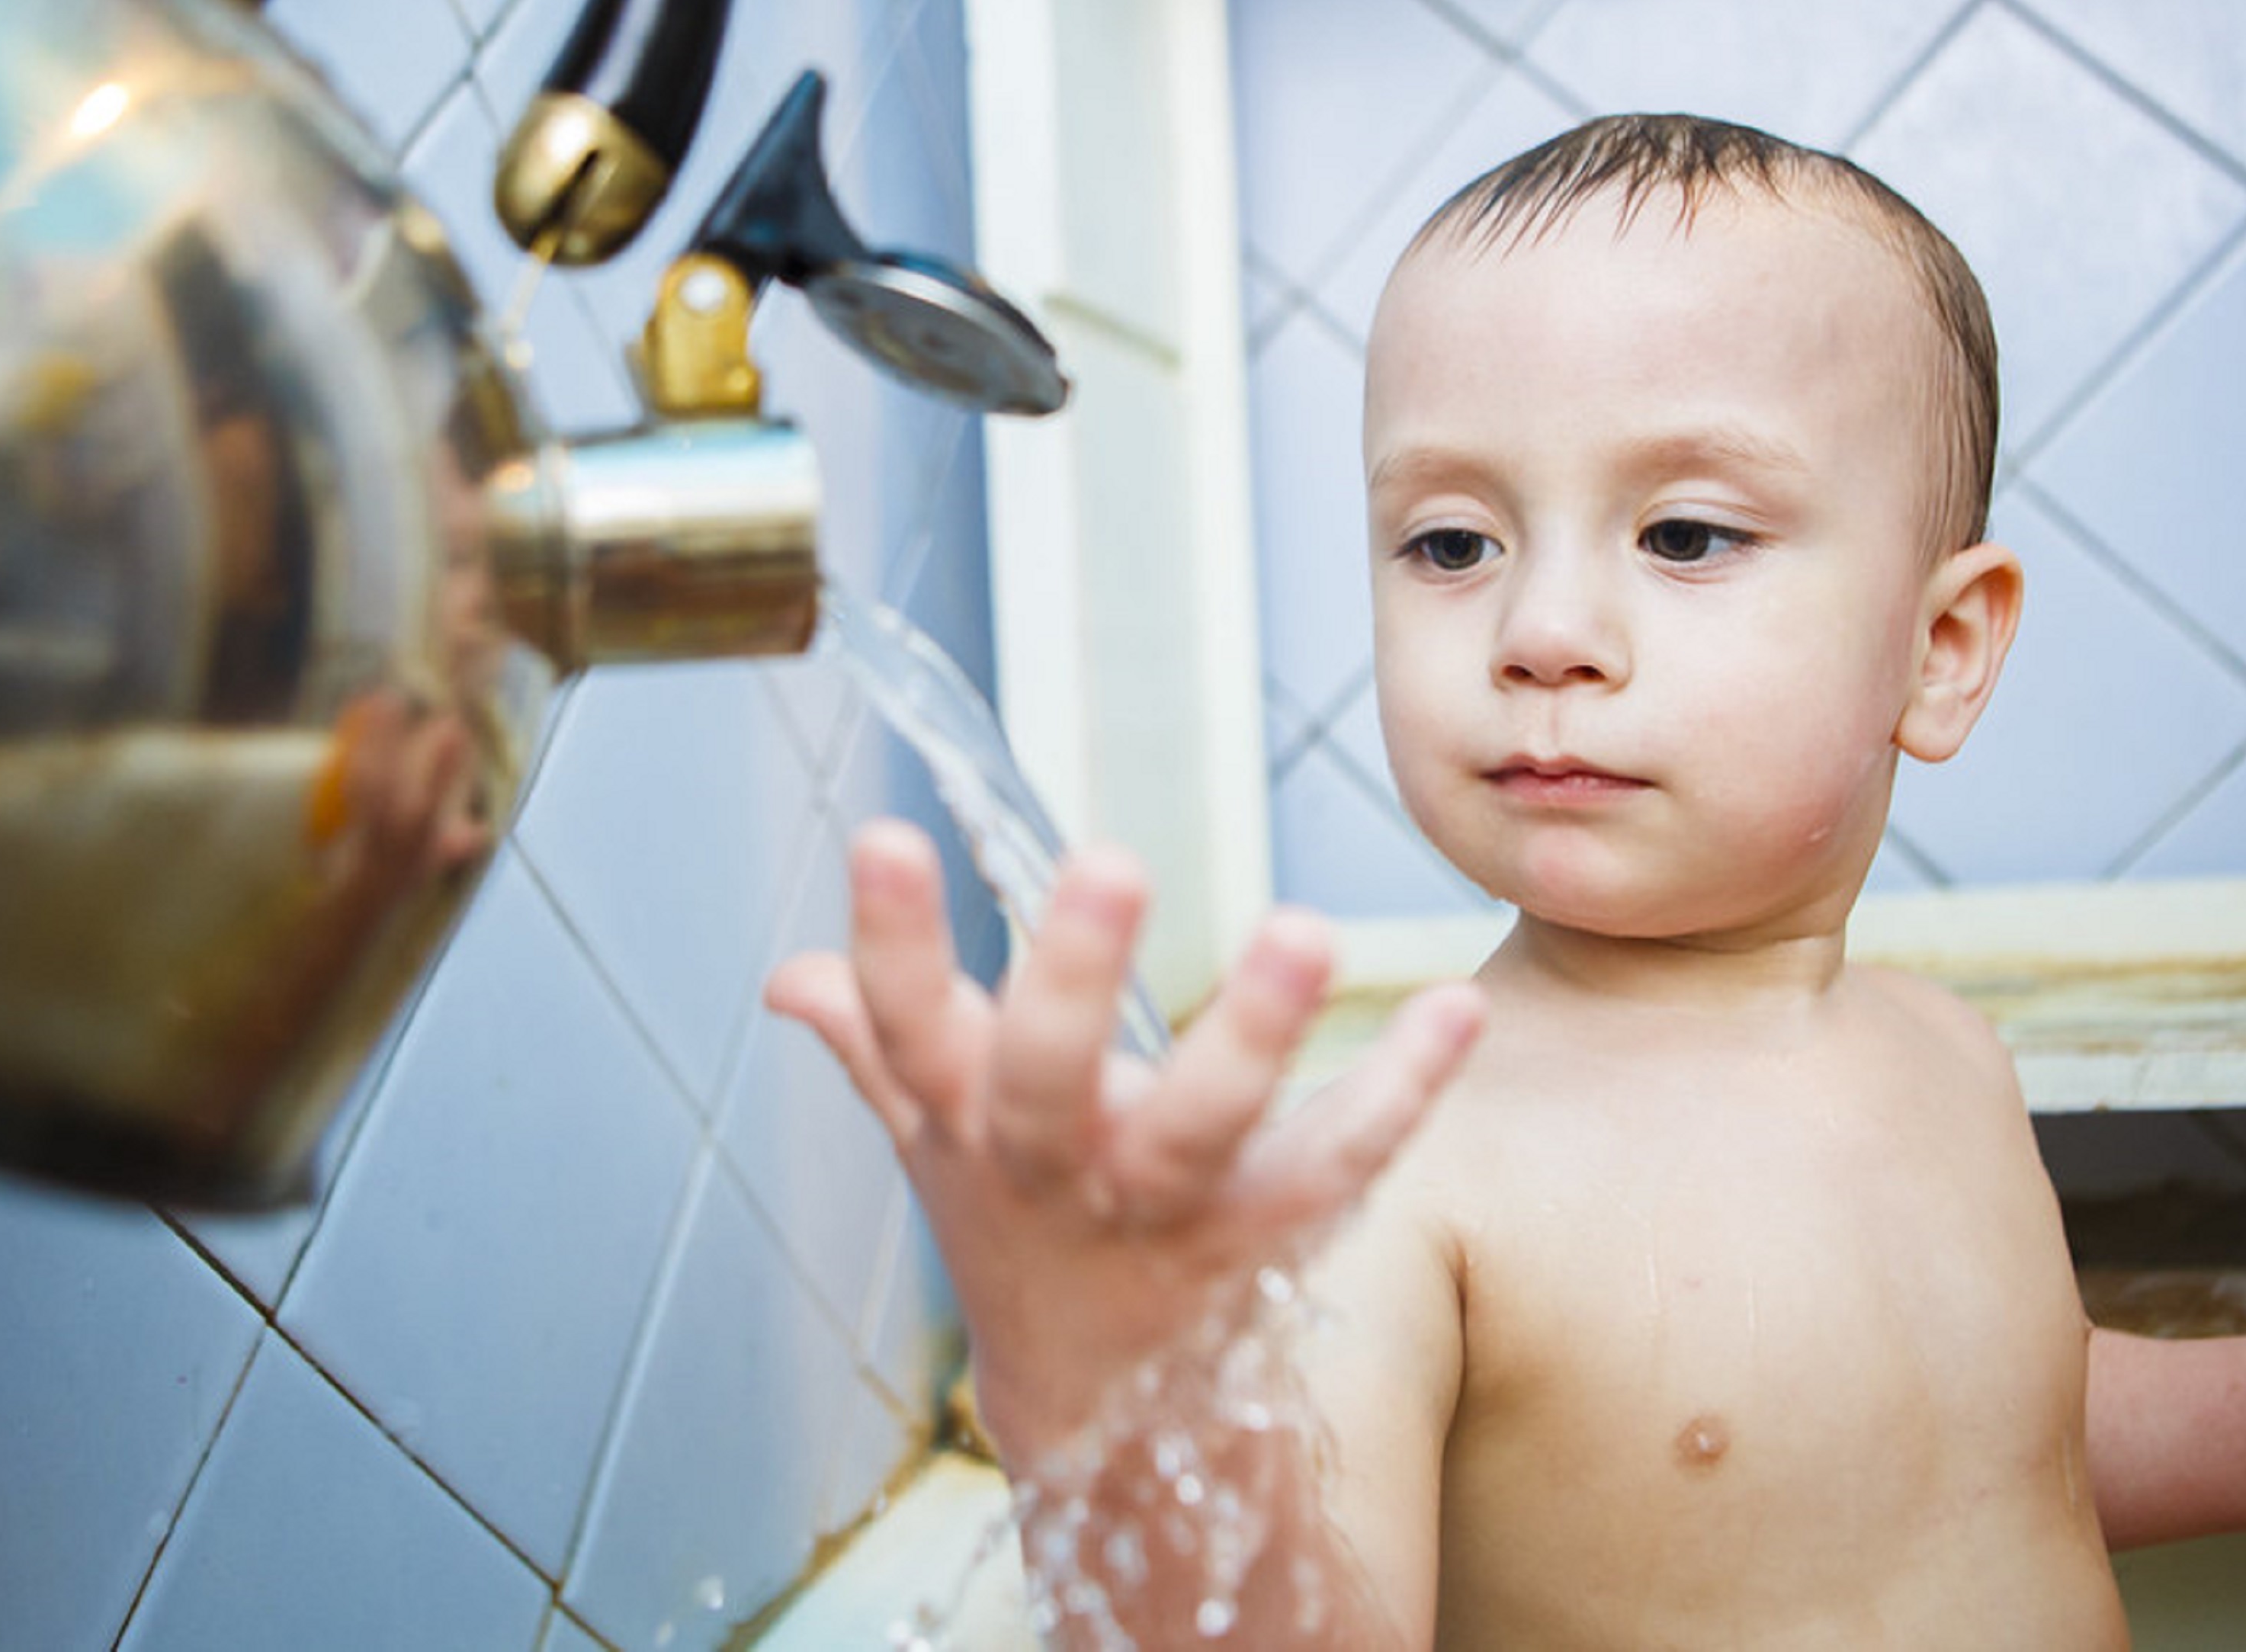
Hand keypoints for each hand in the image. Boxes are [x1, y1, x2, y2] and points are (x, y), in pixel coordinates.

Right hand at [763, 819, 1484, 1468]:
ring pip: (1202, 1131)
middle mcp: (1051, 1168)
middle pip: (1048, 1081)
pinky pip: (1333, 1165)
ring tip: (1307, 928)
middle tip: (1110, 862)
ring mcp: (1158, 1210)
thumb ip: (873, 1041)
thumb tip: (788, 977)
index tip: (887, 833)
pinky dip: (1401, 1089)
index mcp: (962, 1120)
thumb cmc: (1018, 1224)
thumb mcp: (932, 1135)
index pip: (907, 1024)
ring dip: (1253, 1031)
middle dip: (1073, 978)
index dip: (891, 938)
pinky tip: (1458, 1008)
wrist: (1104, 1412)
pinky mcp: (1261, 1238)